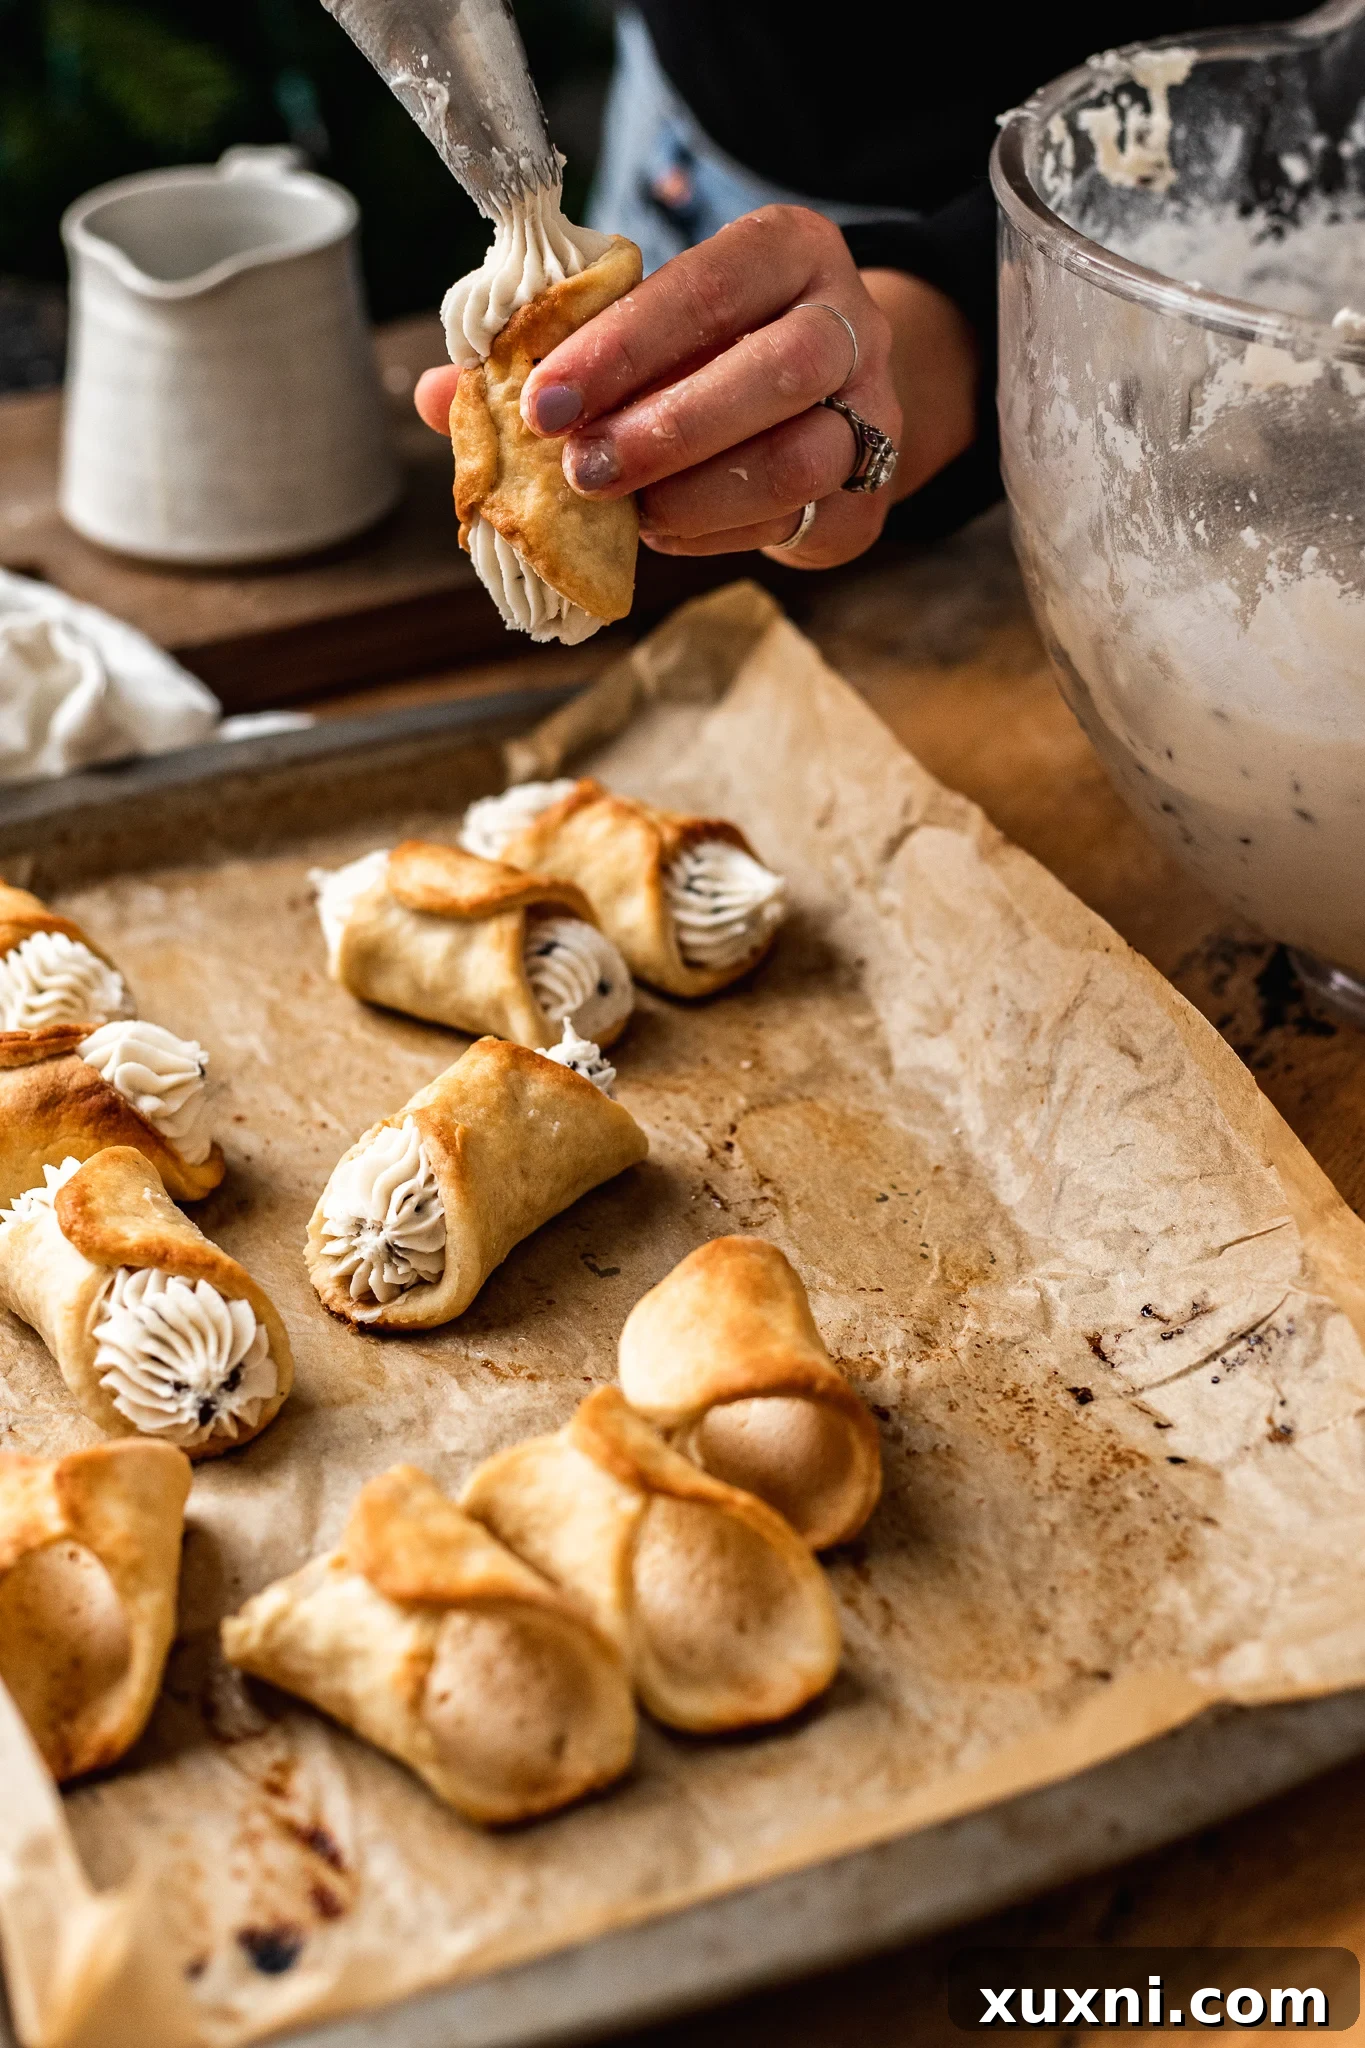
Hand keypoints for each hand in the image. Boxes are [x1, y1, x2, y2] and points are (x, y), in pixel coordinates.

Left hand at [413, 204, 977, 568]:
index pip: (708, 286)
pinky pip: (803, 522)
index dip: (622, 345)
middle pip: (776, 369)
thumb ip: (547, 355)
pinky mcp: (870, 499)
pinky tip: (666, 532)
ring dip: (700, 493)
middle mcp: (847, 322)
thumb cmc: (709, 355)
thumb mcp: (640, 330)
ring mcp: (874, 411)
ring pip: (803, 456)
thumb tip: (434, 395)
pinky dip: (722, 535)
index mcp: (785, 252)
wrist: (822, 403)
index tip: (542, 398)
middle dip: (665, 426)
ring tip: (628, 512)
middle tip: (580, 469)